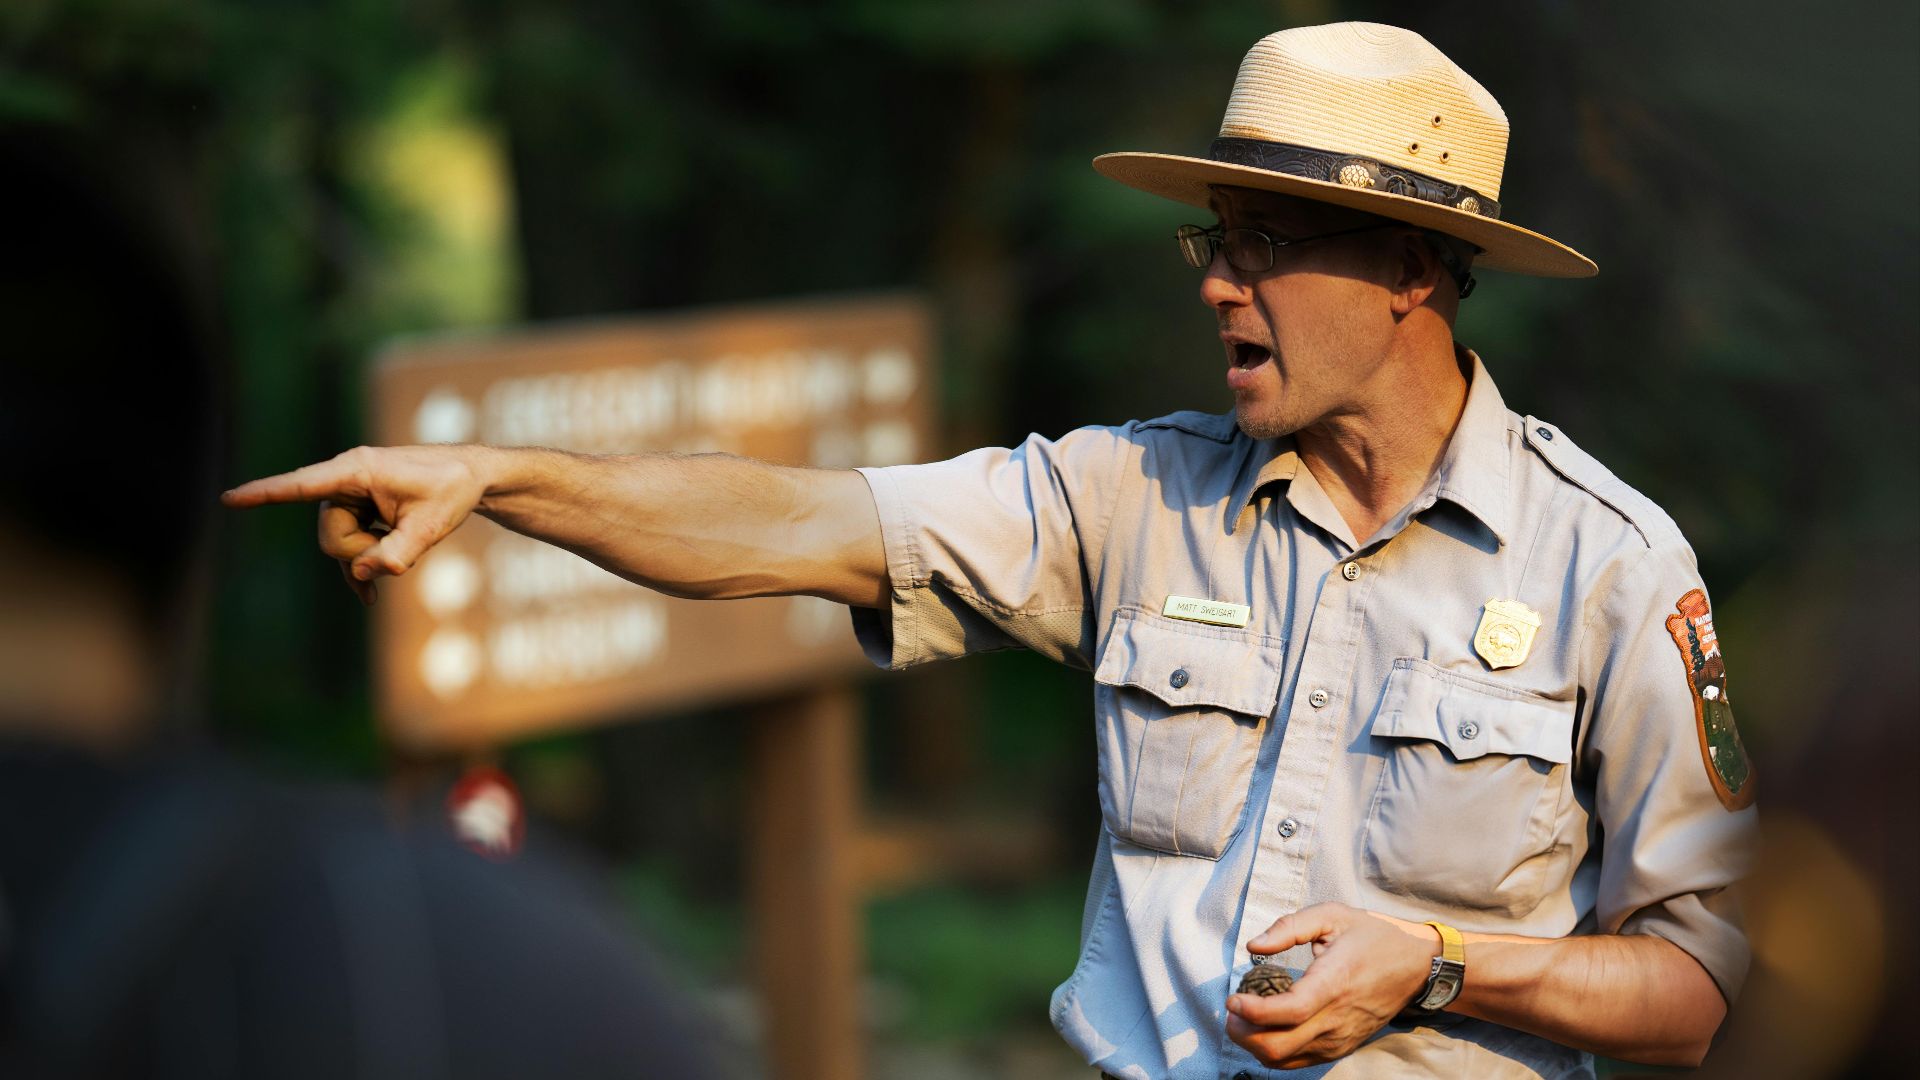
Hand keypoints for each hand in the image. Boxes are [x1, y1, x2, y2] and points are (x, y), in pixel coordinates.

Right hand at [222, 445, 490, 604]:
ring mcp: (350, 496)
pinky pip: (346, 546)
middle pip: (330, 534)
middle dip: (361, 553)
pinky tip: (369, 593)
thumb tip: (363, 573)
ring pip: (338, 544)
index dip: (264, 494)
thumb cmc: (452, 490)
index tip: (228, 499)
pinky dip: (360, 568)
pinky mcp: (357, 510)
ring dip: (367, 559)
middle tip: (399, 552)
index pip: (302, 485)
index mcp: (357, 471)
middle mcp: (346, 479)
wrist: (470, 477)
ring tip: (401, 554)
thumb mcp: (432, 526)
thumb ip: (398, 552)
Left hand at [1225, 902, 1440, 1068]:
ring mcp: (1339, 1038)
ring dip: (1254, 1044)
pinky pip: (1299, 1061)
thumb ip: (1289, 927)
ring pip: (1285, 1059)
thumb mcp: (1332, 916)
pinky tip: (1264, 1030)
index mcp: (1334, 982)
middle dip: (1244, 1033)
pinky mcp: (1341, 1047)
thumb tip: (1254, 946)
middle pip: (1279, 1045)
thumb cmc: (1371, 937)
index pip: (1288, 1011)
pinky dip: (1273, 1052)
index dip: (1253, 1011)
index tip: (1232, 999)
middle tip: (1231, 1011)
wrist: (1414, 967)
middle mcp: (1336, 1018)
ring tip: (1242, 1020)